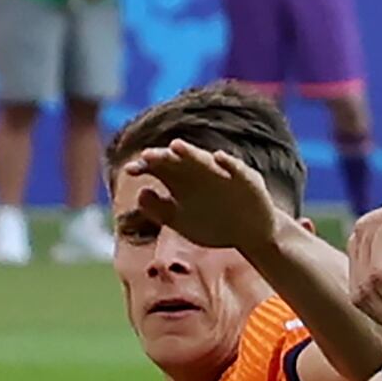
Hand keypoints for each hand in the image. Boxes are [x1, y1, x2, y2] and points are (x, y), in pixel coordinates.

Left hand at [124, 141, 285, 252]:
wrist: (251, 234)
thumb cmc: (213, 224)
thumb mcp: (182, 222)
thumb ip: (159, 210)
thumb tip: (140, 192)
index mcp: (181, 181)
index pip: (159, 168)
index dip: (144, 166)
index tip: (130, 170)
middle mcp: (199, 172)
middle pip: (177, 160)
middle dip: (163, 156)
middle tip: (147, 155)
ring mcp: (222, 174)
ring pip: (203, 160)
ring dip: (190, 152)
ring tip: (176, 146)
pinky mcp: (245, 179)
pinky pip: (236, 168)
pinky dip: (228, 163)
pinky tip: (219, 158)